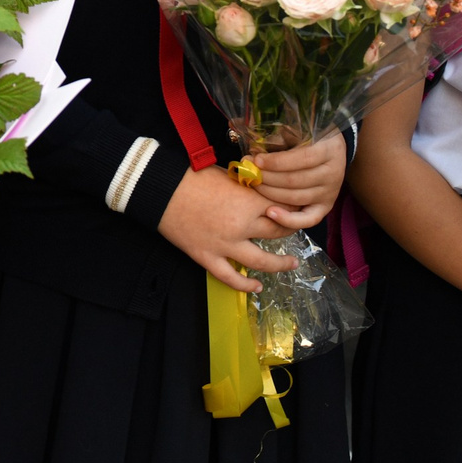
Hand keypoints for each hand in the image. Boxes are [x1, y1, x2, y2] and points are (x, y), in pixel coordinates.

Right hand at [160, 165, 294, 291]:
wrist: (161, 189)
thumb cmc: (192, 176)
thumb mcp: (229, 176)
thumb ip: (249, 188)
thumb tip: (263, 193)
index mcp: (249, 202)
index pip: (282, 208)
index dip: (294, 208)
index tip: (300, 208)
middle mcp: (242, 226)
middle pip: (278, 232)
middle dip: (290, 230)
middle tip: (296, 229)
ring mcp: (225, 245)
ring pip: (262, 261)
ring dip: (280, 264)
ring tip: (292, 263)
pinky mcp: (207, 257)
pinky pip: (231, 277)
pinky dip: (246, 284)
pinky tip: (257, 286)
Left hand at [245, 132, 344, 228]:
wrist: (330, 150)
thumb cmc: (309, 138)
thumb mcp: (300, 130)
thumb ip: (281, 135)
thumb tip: (256, 145)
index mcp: (329, 150)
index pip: (302, 158)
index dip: (276, 161)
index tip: (256, 160)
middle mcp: (333, 173)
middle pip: (295, 180)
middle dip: (267, 177)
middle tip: (248, 172)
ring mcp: (330, 192)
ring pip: (296, 198)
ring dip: (270, 193)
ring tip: (253, 185)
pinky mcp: (325, 207)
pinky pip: (308, 219)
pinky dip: (288, 219)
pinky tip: (270, 212)